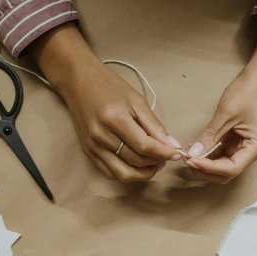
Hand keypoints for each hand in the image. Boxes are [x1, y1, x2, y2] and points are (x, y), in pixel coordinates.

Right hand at [29, 23, 180, 181]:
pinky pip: (109, 173)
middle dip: (156, 162)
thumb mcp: (137, 100)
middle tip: (167, 156)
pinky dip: (127, 174)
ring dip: (143, 173)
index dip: (164, 153)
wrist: (79, 81)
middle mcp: (101, 136)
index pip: (145, 146)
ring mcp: (92, 146)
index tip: (177, 154)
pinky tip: (137, 165)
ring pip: (123, 173)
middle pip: (136, 161)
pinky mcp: (87, 152)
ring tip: (154, 163)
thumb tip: (172, 145)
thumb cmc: (110, 86)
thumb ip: (154, 125)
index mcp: (115, 118)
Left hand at [185, 74, 256, 181]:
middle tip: (187, 159)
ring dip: (206, 163)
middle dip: (206, 169)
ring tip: (189, 154)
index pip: (231, 168)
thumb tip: (193, 154)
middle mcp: (254, 151)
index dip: (210, 168)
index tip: (191, 160)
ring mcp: (247, 147)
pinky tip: (196, 149)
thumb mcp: (226, 114)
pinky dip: (210, 154)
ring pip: (224, 165)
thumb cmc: (249, 91)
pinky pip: (223, 154)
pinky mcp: (240, 141)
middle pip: (227, 171)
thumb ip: (209, 136)